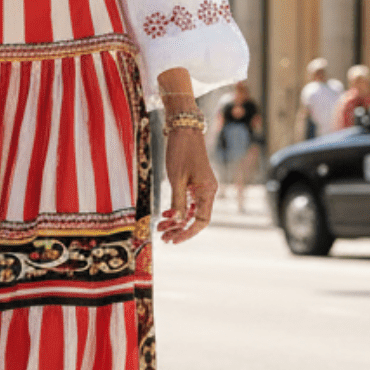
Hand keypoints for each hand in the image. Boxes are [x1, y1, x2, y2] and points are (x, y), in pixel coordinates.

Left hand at [156, 126, 216, 243]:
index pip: (201, 221)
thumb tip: (178, 222)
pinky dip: (178, 209)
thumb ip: (178, 202)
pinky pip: (188, 202)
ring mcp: (201, 187)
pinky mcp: (194, 183)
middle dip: (179, 229)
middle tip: (163, 237)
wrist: (184, 129)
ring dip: (177, 221)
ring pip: (191, 211)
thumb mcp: (176, 179)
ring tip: (161, 229)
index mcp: (208, 191)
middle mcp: (208, 191)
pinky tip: (166, 215)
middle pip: (196, 219)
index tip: (173, 240)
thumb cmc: (181, 152)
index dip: (188, 232)